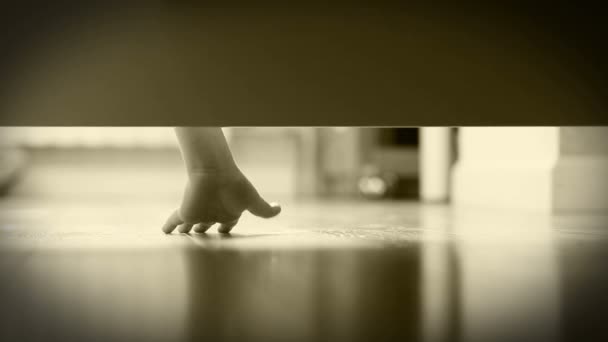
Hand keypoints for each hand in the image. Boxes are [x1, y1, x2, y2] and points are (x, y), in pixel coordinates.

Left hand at [162, 169, 280, 233]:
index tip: (223, 232)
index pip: (227, 224)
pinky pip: (174, 221)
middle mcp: (213, 213)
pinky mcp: (185, 213)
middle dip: (205, 233)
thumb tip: (280, 208)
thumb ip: (265, 210)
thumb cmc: (235, 186)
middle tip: (202, 240)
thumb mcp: (253, 201)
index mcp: (229, 211)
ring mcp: (199, 213)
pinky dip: (168, 226)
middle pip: (208, 225)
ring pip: (191, 226)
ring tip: (183, 237)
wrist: (215, 173)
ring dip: (187, 231)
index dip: (226, 229)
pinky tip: (164, 231)